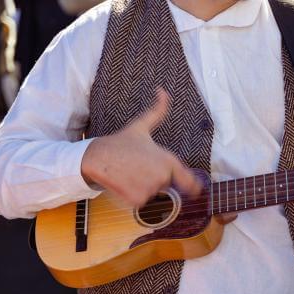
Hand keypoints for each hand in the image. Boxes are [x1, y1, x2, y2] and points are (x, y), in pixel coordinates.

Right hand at [81, 90, 200, 206]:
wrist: (97, 157)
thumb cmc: (120, 142)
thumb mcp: (141, 125)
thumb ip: (158, 110)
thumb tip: (162, 90)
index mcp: (169, 160)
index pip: (188, 180)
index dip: (193, 186)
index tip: (196, 190)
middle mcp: (163, 176)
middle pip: (165, 185)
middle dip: (155, 178)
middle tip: (139, 167)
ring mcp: (150, 189)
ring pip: (152, 194)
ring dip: (143, 187)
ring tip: (130, 173)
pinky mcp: (138, 200)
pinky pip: (140, 201)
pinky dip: (132, 195)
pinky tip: (125, 182)